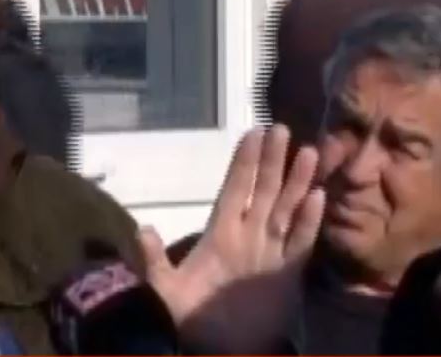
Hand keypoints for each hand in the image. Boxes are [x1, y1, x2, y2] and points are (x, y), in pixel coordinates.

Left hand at [140, 125, 326, 352]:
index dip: (243, 162)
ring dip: (296, 182)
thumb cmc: (188, 316)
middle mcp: (248, 235)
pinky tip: (318, 197)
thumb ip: (155, 259)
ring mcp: (270, 252)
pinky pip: (301, 241)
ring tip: (307, 152)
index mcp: (219, 233)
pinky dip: (310, 221)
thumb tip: (145, 229)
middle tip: (280, 128)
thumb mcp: (164, 288)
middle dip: (272, 161)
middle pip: (263, 190)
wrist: (216, 346)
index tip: (253, 132)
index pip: (234, 189)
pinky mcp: (288, 273)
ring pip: (286, 209)